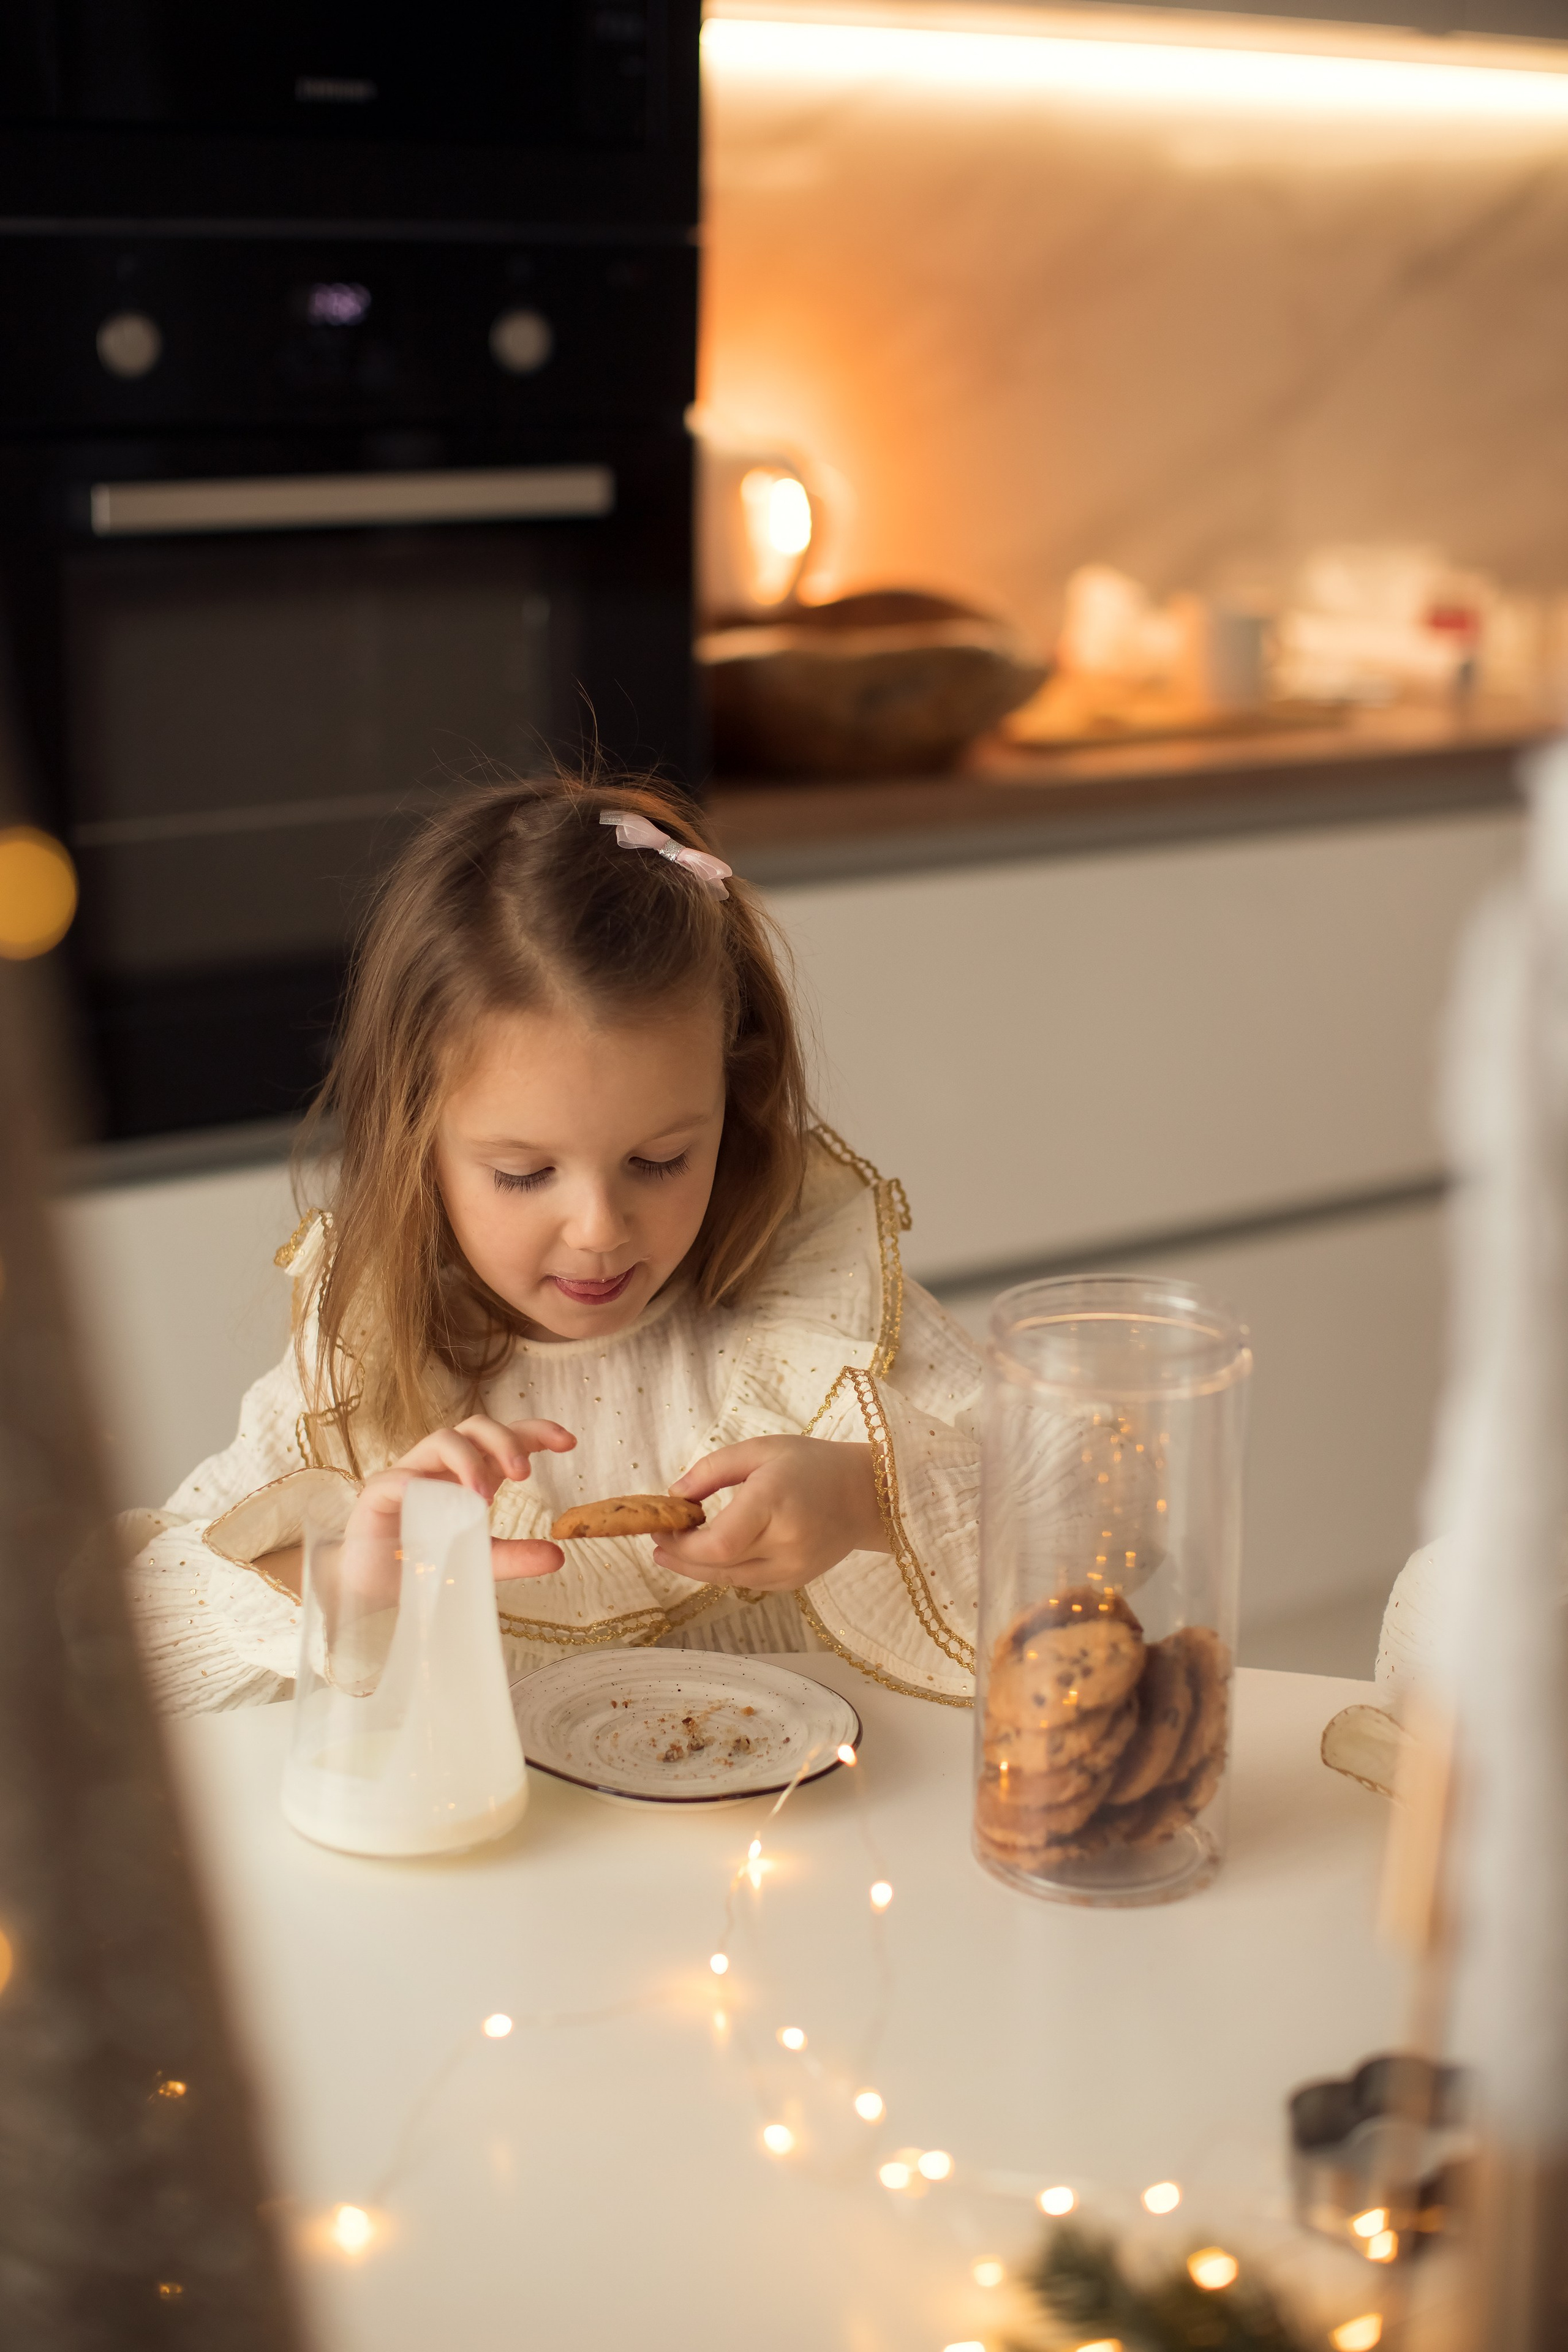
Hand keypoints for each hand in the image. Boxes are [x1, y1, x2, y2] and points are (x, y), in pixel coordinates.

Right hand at [341, 1416, 575, 1598]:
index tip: (568, 1442)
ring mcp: (409, 1476)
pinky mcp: (377, 1495)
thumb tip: (559, 1555)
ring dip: (466, 1461)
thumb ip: (515, 1557)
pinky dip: (411, 1482)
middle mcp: (442, 1467)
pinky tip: (424, 1496)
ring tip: (482, 1497)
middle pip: (475, 1427)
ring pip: (440, 1439)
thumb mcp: (479, 1561)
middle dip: (504, 1441)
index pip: (506, 1437)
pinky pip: (393, 1478)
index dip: (536, 1431)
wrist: (372, 1588)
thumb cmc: (426, 1563)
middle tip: (523, 1475)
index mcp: (470, 1474)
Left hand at [650, 1436, 885, 1592]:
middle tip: (658, 1541)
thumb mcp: (760, 1450)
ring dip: (696, 1568)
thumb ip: (712, 1470)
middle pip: (717, 1566)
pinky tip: (709, 1556)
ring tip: (672, 1552)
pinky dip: (724, 1570)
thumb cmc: (810, 1464)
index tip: (662, 1525)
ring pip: (728, 1580)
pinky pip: (747, 1582)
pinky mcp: (795, 1582)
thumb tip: (674, 1496)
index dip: (682, 1544)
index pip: (718, 1543)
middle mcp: (785, 1542)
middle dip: (680, 1556)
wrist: (864, 1495)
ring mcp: (793, 1568)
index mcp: (774, 1503)